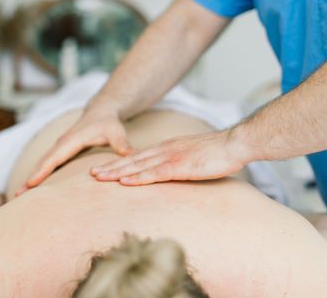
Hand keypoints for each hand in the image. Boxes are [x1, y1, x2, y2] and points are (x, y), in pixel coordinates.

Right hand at [18, 109, 132, 195]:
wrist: (101, 112)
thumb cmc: (109, 123)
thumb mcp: (116, 132)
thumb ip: (123, 144)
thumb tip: (132, 156)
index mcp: (72, 140)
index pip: (55, 157)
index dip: (42, 170)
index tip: (31, 184)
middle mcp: (62, 144)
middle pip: (42, 162)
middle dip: (29, 178)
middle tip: (16, 196)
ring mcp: (59, 148)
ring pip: (42, 165)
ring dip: (30, 179)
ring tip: (17, 197)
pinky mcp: (60, 153)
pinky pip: (47, 166)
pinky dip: (38, 177)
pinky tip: (32, 191)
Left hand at [90, 130, 243, 184]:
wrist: (234, 143)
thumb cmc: (218, 152)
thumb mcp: (193, 156)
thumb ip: (180, 163)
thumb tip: (173, 172)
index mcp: (168, 148)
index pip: (138, 157)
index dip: (120, 163)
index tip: (105, 169)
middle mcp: (165, 150)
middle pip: (132, 160)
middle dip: (111, 167)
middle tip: (91, 174)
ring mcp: (171, 157)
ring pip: (138, 166)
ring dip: (117, 172)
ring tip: (99, 177)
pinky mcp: (180, 167)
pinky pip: (155, 173)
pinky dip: (138, 178)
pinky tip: (124, 182)